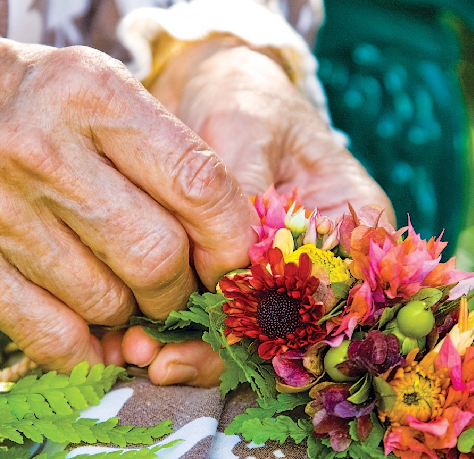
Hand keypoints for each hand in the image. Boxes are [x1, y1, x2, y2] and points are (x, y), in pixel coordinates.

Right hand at [0, 37, 256, 374]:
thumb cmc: (28, 102)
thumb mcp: (101, 89)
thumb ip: (167, 155)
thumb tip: (227, 249)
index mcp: (89, 93)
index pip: (196, 182)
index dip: (230, 238)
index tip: (232, 261)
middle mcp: (37, 148)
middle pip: (155, 256)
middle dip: (180, 288)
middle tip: (172, 283)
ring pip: (107, 304)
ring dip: (130, 314)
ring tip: (119, 290)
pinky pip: (51, 338)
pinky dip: (87, 352)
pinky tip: (94, 337)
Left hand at [119, 38, 394, 385]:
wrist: (213, 84)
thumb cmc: (244, 95)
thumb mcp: (245, 129)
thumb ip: (242, 193)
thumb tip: (233, 268)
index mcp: (351, 221)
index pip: (329, 294)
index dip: (280, 328)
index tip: (224, 339)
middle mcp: (318, 260)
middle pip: (284, 331)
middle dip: (220, 352)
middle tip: (159, 360)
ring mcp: (272, 275)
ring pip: (239, 336)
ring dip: (187, 351)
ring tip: (131, 352)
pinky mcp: (229, 279)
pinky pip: (204, 320)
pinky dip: (165, 335)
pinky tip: (121, 344)